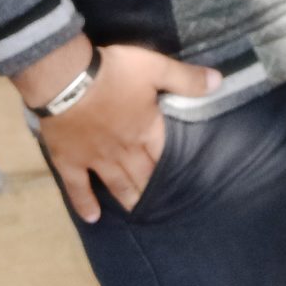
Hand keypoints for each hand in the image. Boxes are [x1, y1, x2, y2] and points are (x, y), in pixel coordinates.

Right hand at [12, 38, 219, 219]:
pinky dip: (85, 204)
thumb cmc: (114, 72)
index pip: (165, 155)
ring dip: (129, 199)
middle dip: (154, 190)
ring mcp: (96, 160)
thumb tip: (219, 83)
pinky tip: (93, 218)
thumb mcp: (155, 67)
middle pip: (143, 175)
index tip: (185, 183)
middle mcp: (124, 152)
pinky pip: (78, 188)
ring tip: (139, 213)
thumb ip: (186, 78)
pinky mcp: (69, 161)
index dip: (176, 168)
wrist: (66, 79)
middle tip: (163, 206)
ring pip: (117, 185)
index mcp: (146, 130)